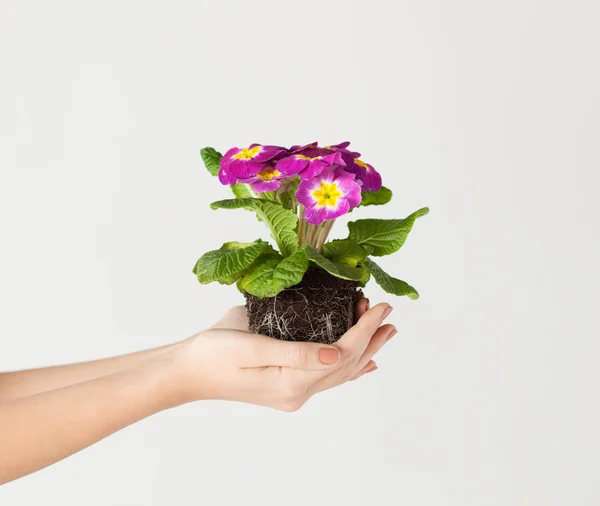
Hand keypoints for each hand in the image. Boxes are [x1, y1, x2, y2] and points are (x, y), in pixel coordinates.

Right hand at [172, 294, 396, 410]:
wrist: (188, 371)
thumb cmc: (213, 353)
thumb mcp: (252, 347)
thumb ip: (297, 353)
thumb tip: (338, 355)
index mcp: (292, 382)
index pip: (342, 352)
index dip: (365, 328)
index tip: (381, 305)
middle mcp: (298, 392)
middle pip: (347, 363)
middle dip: (371, 337)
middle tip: (390, 314)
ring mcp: (293, 392)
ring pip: (340, 370)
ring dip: (364, 349)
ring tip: (384, 331)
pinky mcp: (287, 385)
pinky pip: (326, 376)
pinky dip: (348, 366)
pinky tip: (362, 363)